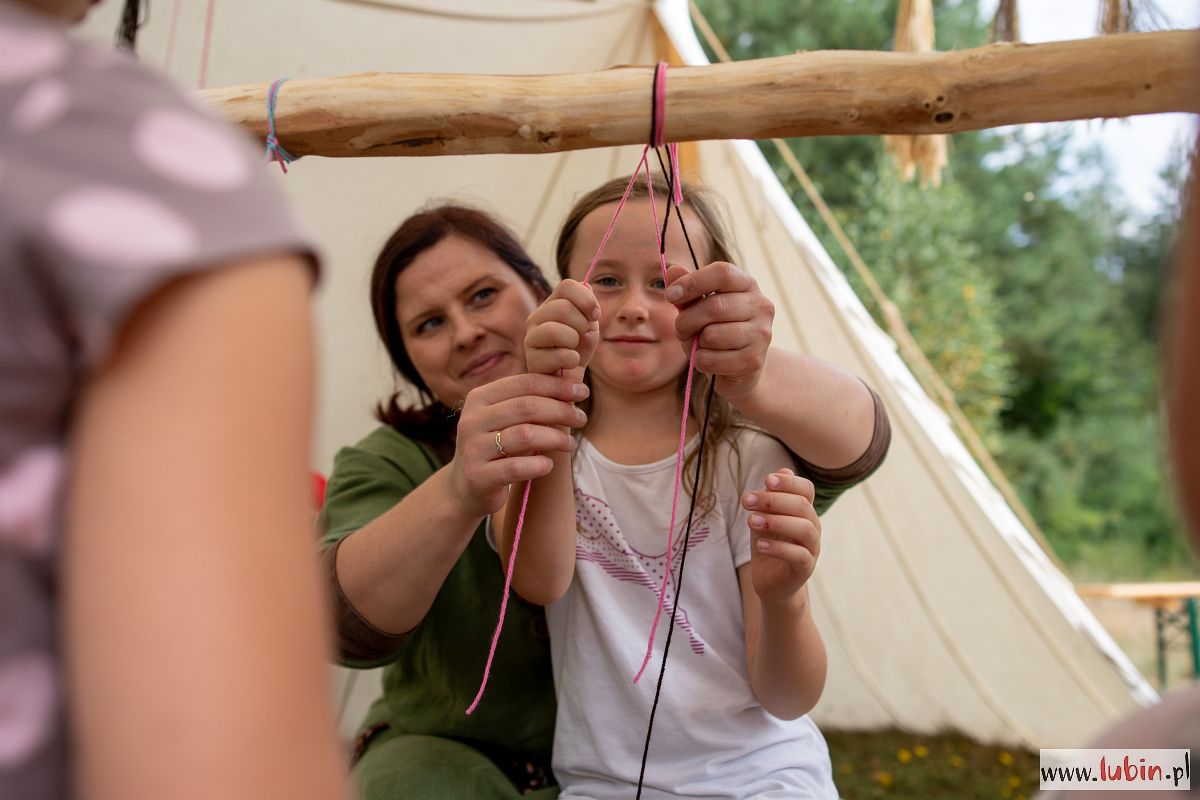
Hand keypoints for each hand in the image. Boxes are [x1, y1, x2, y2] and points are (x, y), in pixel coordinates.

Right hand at [450, 372, 588, 516]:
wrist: (466, 488)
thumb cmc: (495, 447)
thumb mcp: (505, 420)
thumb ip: (529, 402)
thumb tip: (573, 386)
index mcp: (479, 398)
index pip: (524, 383)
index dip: (556, 386)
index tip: (582, 391)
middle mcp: (472, 420)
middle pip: (526, 406)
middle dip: (561, 410)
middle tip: (581, 418)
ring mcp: (473, 449)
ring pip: (524, 435)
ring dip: (555, 438)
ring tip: (570, 444)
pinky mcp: (479, 476)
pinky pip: (516, 467)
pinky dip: (539, 464)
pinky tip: (549, 465)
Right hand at [524, 279, 599, 380]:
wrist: (571, 381)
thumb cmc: (579, 351)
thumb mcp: (589, 326)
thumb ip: (588, 306)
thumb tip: (587, 286)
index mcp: (551, 305)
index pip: (567, 286)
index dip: (586, 300)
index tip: (595, 315)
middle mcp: (536, 317)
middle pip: (562, 307)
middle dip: (581, 324)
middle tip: (581, 336)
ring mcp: (531, 338)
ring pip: (555, 330)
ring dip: (573, 341)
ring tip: (574, 349)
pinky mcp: (531, 360)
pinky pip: (558, 354)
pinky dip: (572, 359)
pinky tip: (570, 363)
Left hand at [665, 262, 773, 400]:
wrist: (740, 367)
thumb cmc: (717, 330)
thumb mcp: (699, 308)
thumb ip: (687, 292)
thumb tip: (672, 270)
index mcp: (748, 284)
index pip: (722, 273)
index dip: (692, 282)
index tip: (670, 295)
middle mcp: (761, 306)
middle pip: (713, 306)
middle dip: (686, 320)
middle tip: (680, 329)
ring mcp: (761, 334)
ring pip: (711, 335)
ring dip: (695, 343)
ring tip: (700, 344)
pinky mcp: (753, 360)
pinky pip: (711, 360)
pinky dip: (700, 361)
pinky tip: (709, 359)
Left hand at [743, 468, 819, 606]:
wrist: (771, 583)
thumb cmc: (768, 546)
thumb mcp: (763, 519)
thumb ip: (769, 499)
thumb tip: (781, 471)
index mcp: (803, 512)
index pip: (806, 489)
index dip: (790, 482)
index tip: (767, 480)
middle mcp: (812, 527)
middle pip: (803, 506)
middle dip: (773, 500)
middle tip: (747, 500)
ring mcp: (812, 548)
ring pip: (805, 529)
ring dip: (777, 521)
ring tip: (751, 521)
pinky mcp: (805, 568)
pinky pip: (799, 556)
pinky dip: (779, 548)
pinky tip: (760, 545)